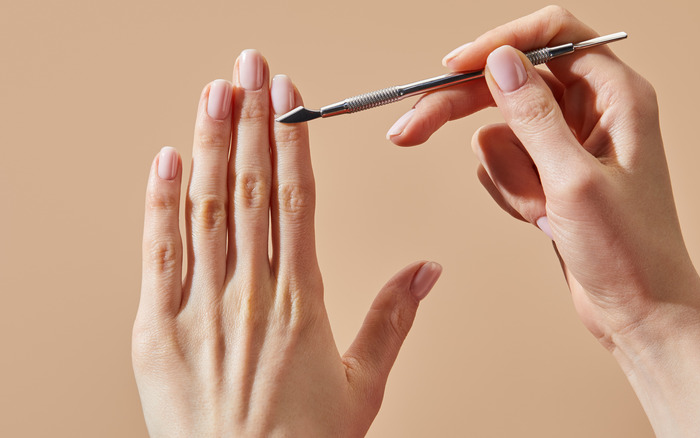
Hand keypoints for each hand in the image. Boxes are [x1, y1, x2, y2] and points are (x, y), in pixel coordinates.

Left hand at [133, 49, 441, 436]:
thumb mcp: (364, 385)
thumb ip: (394, 319)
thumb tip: (428, 270)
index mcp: (300, 302)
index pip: (296, 201)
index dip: (292, 143)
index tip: (290, 99)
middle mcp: (251, 293)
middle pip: (250, 188)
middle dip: (249, 120)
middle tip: (251, 67)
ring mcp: (200, 307)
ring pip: (206, 207)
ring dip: (208, 144)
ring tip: (214, 92)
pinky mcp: (158, 329)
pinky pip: (159, 253)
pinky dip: (161, 203)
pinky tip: (167, 160)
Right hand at [391, 7, 693, 341]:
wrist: (638, 310)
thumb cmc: (628, 251)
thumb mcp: (574, 180)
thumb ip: (534, 116)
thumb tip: (500, 59)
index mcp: (616, 94)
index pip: (551, 36)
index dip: (499, 43)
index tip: (453, 67)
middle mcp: (592, 110)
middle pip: (509, 81)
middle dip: (463, 107)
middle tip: (411, 129)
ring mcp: (567, 143)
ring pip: (501, 130)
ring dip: (509, 175)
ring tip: (543, 210)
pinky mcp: (548, 172)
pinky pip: (502, 163)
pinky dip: (511, 192)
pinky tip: (540, 219)